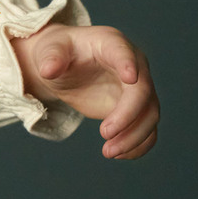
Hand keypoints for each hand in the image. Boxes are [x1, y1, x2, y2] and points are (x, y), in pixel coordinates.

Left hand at [10, 24, 157, 159]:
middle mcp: (133, 65)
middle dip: (128, 116)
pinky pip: (146, 129)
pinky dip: (137, 145)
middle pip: (143, 91)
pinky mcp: (134, 109)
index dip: (128, 64)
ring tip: (108, 152)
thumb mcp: (49, 49)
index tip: (130, 78)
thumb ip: (50, 58)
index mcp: (111, 44)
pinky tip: (118, 154)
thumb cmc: (57, 51)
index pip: (124, 53)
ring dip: (134, 136)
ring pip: (149, 114)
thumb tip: (48, 70)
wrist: (63, 66)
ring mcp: (136, 89)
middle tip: (104, 135)